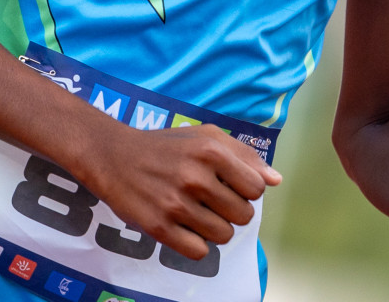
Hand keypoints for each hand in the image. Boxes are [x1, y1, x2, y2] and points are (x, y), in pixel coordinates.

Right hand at [82, 121, 282, 261]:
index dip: (246, 189)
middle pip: (243, 215)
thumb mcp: (205, 137)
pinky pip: (200, 252)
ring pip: (224, 236)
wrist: (113, 156)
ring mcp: (176, 204)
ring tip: (196, 212)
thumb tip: (275, 180)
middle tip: (210, 200)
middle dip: (232, 210)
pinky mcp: (159, 228)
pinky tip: (184, 226)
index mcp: (211, 151)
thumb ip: (244, 155)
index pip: (257, 188)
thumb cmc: (165, 146)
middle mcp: (195, 177)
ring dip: (214, 228)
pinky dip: (196, 244)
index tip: (228, 185)